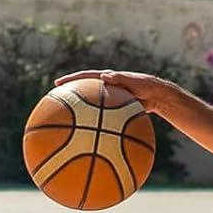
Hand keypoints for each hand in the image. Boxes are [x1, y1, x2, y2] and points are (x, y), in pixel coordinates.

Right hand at [53, 68, 174, 116]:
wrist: (158, 96)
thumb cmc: (148, 87)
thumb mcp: (135, 82)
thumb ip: (120, 79)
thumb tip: (104, 76)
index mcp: (107, 80)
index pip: (85, 78)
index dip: (70, 81)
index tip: (57, 84)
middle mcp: (105, 89)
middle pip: (83, 92)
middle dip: (69, 96)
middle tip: (54, 101)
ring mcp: (109, 100)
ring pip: (90, 106)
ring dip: (79, 112)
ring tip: (66, 121)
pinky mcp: (114, 110)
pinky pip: (101, 117)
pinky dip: (94, 123)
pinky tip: (89, 135)